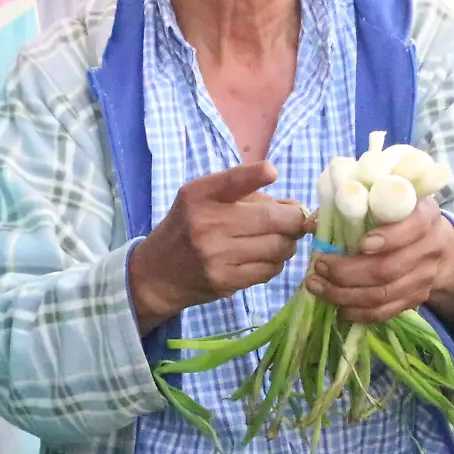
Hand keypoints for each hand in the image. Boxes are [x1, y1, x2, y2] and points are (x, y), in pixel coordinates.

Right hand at [129, 162, 307, 333]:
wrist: (156, 274)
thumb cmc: (187, 228)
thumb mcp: (202, 200)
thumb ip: (246, 196)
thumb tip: (296, 207)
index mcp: (199, 195)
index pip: (232, 180)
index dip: (256, 174)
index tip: (272, 172)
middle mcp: (207, 223)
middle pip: (273, 219)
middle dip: (295, 219)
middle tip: (297, 221)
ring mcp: (216, 255)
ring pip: (278, 247)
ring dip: (288, 243)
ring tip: (279, 240)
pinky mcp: (225, 281)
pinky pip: (269, 270)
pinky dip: (275, 263)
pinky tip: (265, 258)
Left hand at [306, 198, 453, 326]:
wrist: (432, 243)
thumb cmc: (396, 217)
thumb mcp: (380, 202)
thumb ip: (348, 207)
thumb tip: (312, 224)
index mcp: (424, 215)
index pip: (413, 227)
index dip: (388, 238)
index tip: (361, 244)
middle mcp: (430, 247)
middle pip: (389, 268)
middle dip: (348, 272)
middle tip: (320, 266)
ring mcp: (425, 277)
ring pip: (383, 294)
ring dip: (345, 294)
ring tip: (318, 287)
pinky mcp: (416, 299)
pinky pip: (386, 312)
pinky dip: (359, 312)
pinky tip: (338, 306)